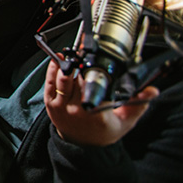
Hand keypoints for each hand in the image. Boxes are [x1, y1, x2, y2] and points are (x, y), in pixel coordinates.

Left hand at [44, 54, 158, 145]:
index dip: (96, 74)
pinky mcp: (51, 104)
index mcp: (97, 115)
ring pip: (63, 79)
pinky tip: (58, 60)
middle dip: (83, 66)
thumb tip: (151, 91)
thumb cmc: (104, 130)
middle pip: (79, 79)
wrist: (82, 144)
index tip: (99, 64)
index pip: (96, 88)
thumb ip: (138, 104)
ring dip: (67, 65)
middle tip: (87, 57)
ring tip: (73, 57)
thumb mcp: (125, 121)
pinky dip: (53, 69)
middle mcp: (77, 110)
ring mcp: (62, 107)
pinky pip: (49, 82)